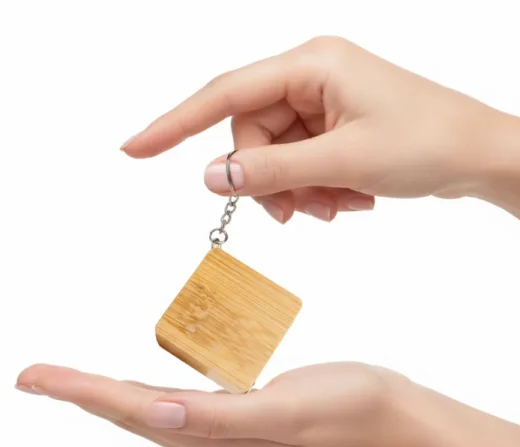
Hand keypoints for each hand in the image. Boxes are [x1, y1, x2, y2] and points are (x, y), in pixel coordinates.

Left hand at [16, 361, 519, 446]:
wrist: (395, 419)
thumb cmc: (348, 408)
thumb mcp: (283, 409)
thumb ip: (217, 415)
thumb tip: (154, 414)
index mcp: (217, 441)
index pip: (131, 412)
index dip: (79, 392)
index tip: (32, 377)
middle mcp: (214, 442)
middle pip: (131, 415)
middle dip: (81, 394)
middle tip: (37, 377)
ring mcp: (229, 433)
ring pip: (153, 413)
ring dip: (110, 396)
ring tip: (75, 382)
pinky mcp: (246, 417)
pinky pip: (184, 406)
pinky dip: (151, 394)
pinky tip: (145, 386)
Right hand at [121, 36, 519, 221]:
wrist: (478, 155)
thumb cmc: (426, 142)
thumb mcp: (342, 162)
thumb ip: (271, 170)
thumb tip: (212, 177)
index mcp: (310, 65)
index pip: (224, 95)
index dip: (174, 125)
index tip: (135, 148)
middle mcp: (309, 78)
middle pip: (251, 137)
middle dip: (269, 183)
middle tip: (299, 214)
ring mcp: (320, 103)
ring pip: (274, 158)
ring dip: (297, 192)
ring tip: (336, 206)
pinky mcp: (331, 127)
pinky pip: (298, 164)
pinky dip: (315, 190)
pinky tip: (348, 198)